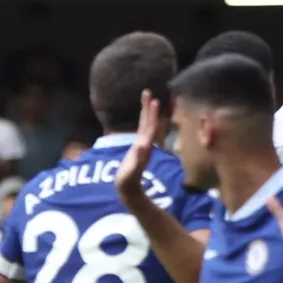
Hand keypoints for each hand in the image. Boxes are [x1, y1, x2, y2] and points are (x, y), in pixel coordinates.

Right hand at [114, 90, 163, 209]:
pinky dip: (143, 120)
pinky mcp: (138, 148)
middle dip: (149, 108)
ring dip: (147, 112)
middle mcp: (146, 144)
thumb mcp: (132, 172)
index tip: (154, 100)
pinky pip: (142, 130)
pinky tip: (142, 116)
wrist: (129, 190)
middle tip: (148, 92)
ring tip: (147, 98)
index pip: (150, 127)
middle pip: (149, 122)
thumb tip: (144, 146)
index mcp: (144, 147)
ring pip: (146, 125)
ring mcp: (142, 145)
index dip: (152, 115)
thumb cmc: (128, 182)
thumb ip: (138, 160)